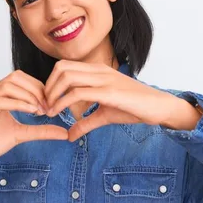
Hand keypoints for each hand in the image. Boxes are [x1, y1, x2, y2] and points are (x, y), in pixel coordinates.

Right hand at [0, 70, 68, 186]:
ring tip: (40, 109)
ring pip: (7, 86)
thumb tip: (65, 133)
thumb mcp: (22, 134)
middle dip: (35, 89)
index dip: (38, 86)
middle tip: (48, 105)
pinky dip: (18, 104)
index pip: (20, 78)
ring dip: (28, 96)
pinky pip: (0, 102)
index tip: (51, 101)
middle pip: (15, 77)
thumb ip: (41, 130)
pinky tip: (31, 112)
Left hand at [43, 60, 199, 140]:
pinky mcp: (109, 92)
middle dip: (47, 87)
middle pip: (61, 68)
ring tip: (49, 111)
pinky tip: (58, 114)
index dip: (50, 83)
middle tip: (44, 106)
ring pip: (67, 77)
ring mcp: (104, 79)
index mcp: (97, 70)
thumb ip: (86, 122)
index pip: (64, 66)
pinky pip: (78, 93)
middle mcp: (99, 70)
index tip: (46, 102)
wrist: (158, 107)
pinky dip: (62, 103)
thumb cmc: (134, 108)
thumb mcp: (105, 115)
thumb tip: (69, 135)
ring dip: (52, 94)